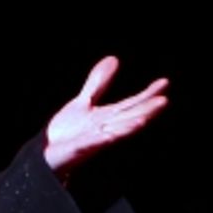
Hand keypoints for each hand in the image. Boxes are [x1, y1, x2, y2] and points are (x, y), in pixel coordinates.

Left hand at [43, 56, 168, 174]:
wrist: (47, 154)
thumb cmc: (67, 132)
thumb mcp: (83, 102)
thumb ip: (99, 84)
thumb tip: (114, 58)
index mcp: (108, 117)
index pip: (132, 104)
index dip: (148, 94)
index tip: (165, 82)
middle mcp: (105, 129)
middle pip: (129, 118)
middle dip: (146, 111)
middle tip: (164, 102)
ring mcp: (92, 140)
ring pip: (115, 134)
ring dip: (128, 128)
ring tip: (143, 120)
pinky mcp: (77, 149)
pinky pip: (90, 144)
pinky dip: (99, 140)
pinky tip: (109, 136)